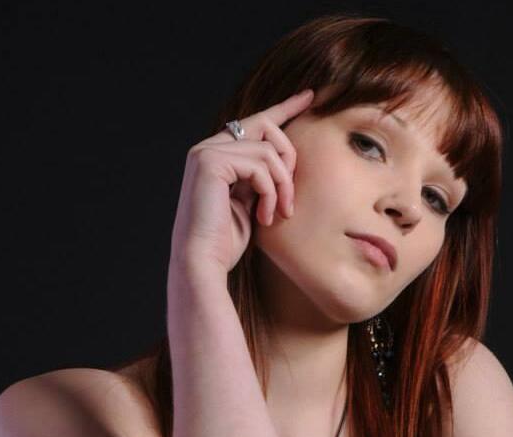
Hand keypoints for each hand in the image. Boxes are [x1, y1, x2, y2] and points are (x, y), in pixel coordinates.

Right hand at [169, 88, 314, 274]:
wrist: (202, 263)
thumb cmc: (224, 244)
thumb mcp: (248, 205)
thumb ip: (259, 179)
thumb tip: (282, 162)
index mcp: (215, 157)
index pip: (254, 122)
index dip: (284, 108)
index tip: (310, 97)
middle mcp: (208, 149)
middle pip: (266, 126)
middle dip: (289, 160)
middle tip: (290, 200)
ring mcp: (207, 153)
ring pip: (267, 149)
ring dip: (282, 185)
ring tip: (278, 214)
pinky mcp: (210, 162)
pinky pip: (259, 165)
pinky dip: (270, 192)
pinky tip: (264, 217)